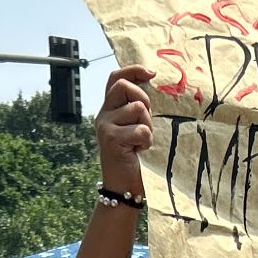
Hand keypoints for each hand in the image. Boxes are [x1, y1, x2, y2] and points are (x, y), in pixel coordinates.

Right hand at [96, 64, 152, 198]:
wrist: (124, 187)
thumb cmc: (135, 157)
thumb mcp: (136, 127)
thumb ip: (138, 108)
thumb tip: (154, 84)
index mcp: (109, 109)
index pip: (115, 78)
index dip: (132, 70)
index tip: (151, 73)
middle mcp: (103, 115)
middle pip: (124, 86)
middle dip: (143, 98)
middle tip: (147, 120)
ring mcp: (105, 126)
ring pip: (136, 108)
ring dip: (148, 125)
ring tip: (143, 141)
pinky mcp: (111, 139)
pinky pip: (141, 129)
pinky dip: (147, 141)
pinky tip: (140, 151)